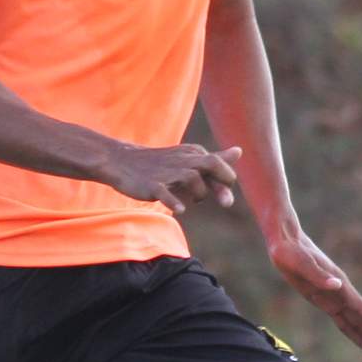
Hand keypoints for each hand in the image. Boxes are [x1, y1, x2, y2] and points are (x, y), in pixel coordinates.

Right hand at [96, 142, 240, 213]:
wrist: (122, 162)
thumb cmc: (160, 164)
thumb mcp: (189, 159)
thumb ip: (214, 159)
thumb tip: (239, 151)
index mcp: (193, 154)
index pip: (218, 164)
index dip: (226, 180)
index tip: (225, 196)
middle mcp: (183, 161)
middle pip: (211, 164)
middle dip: (223, 180)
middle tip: (227, 203)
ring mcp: (167, 173)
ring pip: (191, 178)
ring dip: (199, 193)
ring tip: (194, 202)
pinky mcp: (152, 185)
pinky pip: (164, 192)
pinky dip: (173, 201)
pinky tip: (180, 210)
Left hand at [270, 232, 361, 356]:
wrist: (285, 240)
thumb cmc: (291, 250)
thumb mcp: (300, 262)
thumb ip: (317, 275)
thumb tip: (337, 285)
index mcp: (337, 285)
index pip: (359, 307)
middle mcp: (338, 292)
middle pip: (360, 319)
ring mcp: (331, 296)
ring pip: (352, 321)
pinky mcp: (321, 298)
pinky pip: (340, 318)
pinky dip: (351, 328)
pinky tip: (359, 335)